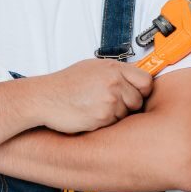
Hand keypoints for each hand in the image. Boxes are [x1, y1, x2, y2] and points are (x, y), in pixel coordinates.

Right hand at [37, 59, 153, 133]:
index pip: (146, 80)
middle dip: (128, 105)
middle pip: (139, 100)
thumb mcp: (91, 68)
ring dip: (115, 115)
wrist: (45, 98)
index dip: (143, 90)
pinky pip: (114, 124)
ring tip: (95, 107)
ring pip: (127, 114)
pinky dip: (105, 123)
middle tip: (110, 103)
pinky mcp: (103, 116)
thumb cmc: (64, 85)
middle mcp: (113, 81)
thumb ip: (114, 72)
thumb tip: (132, 78)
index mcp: (113, 68)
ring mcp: (109, 98)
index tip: (138, 93)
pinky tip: (90, 115)